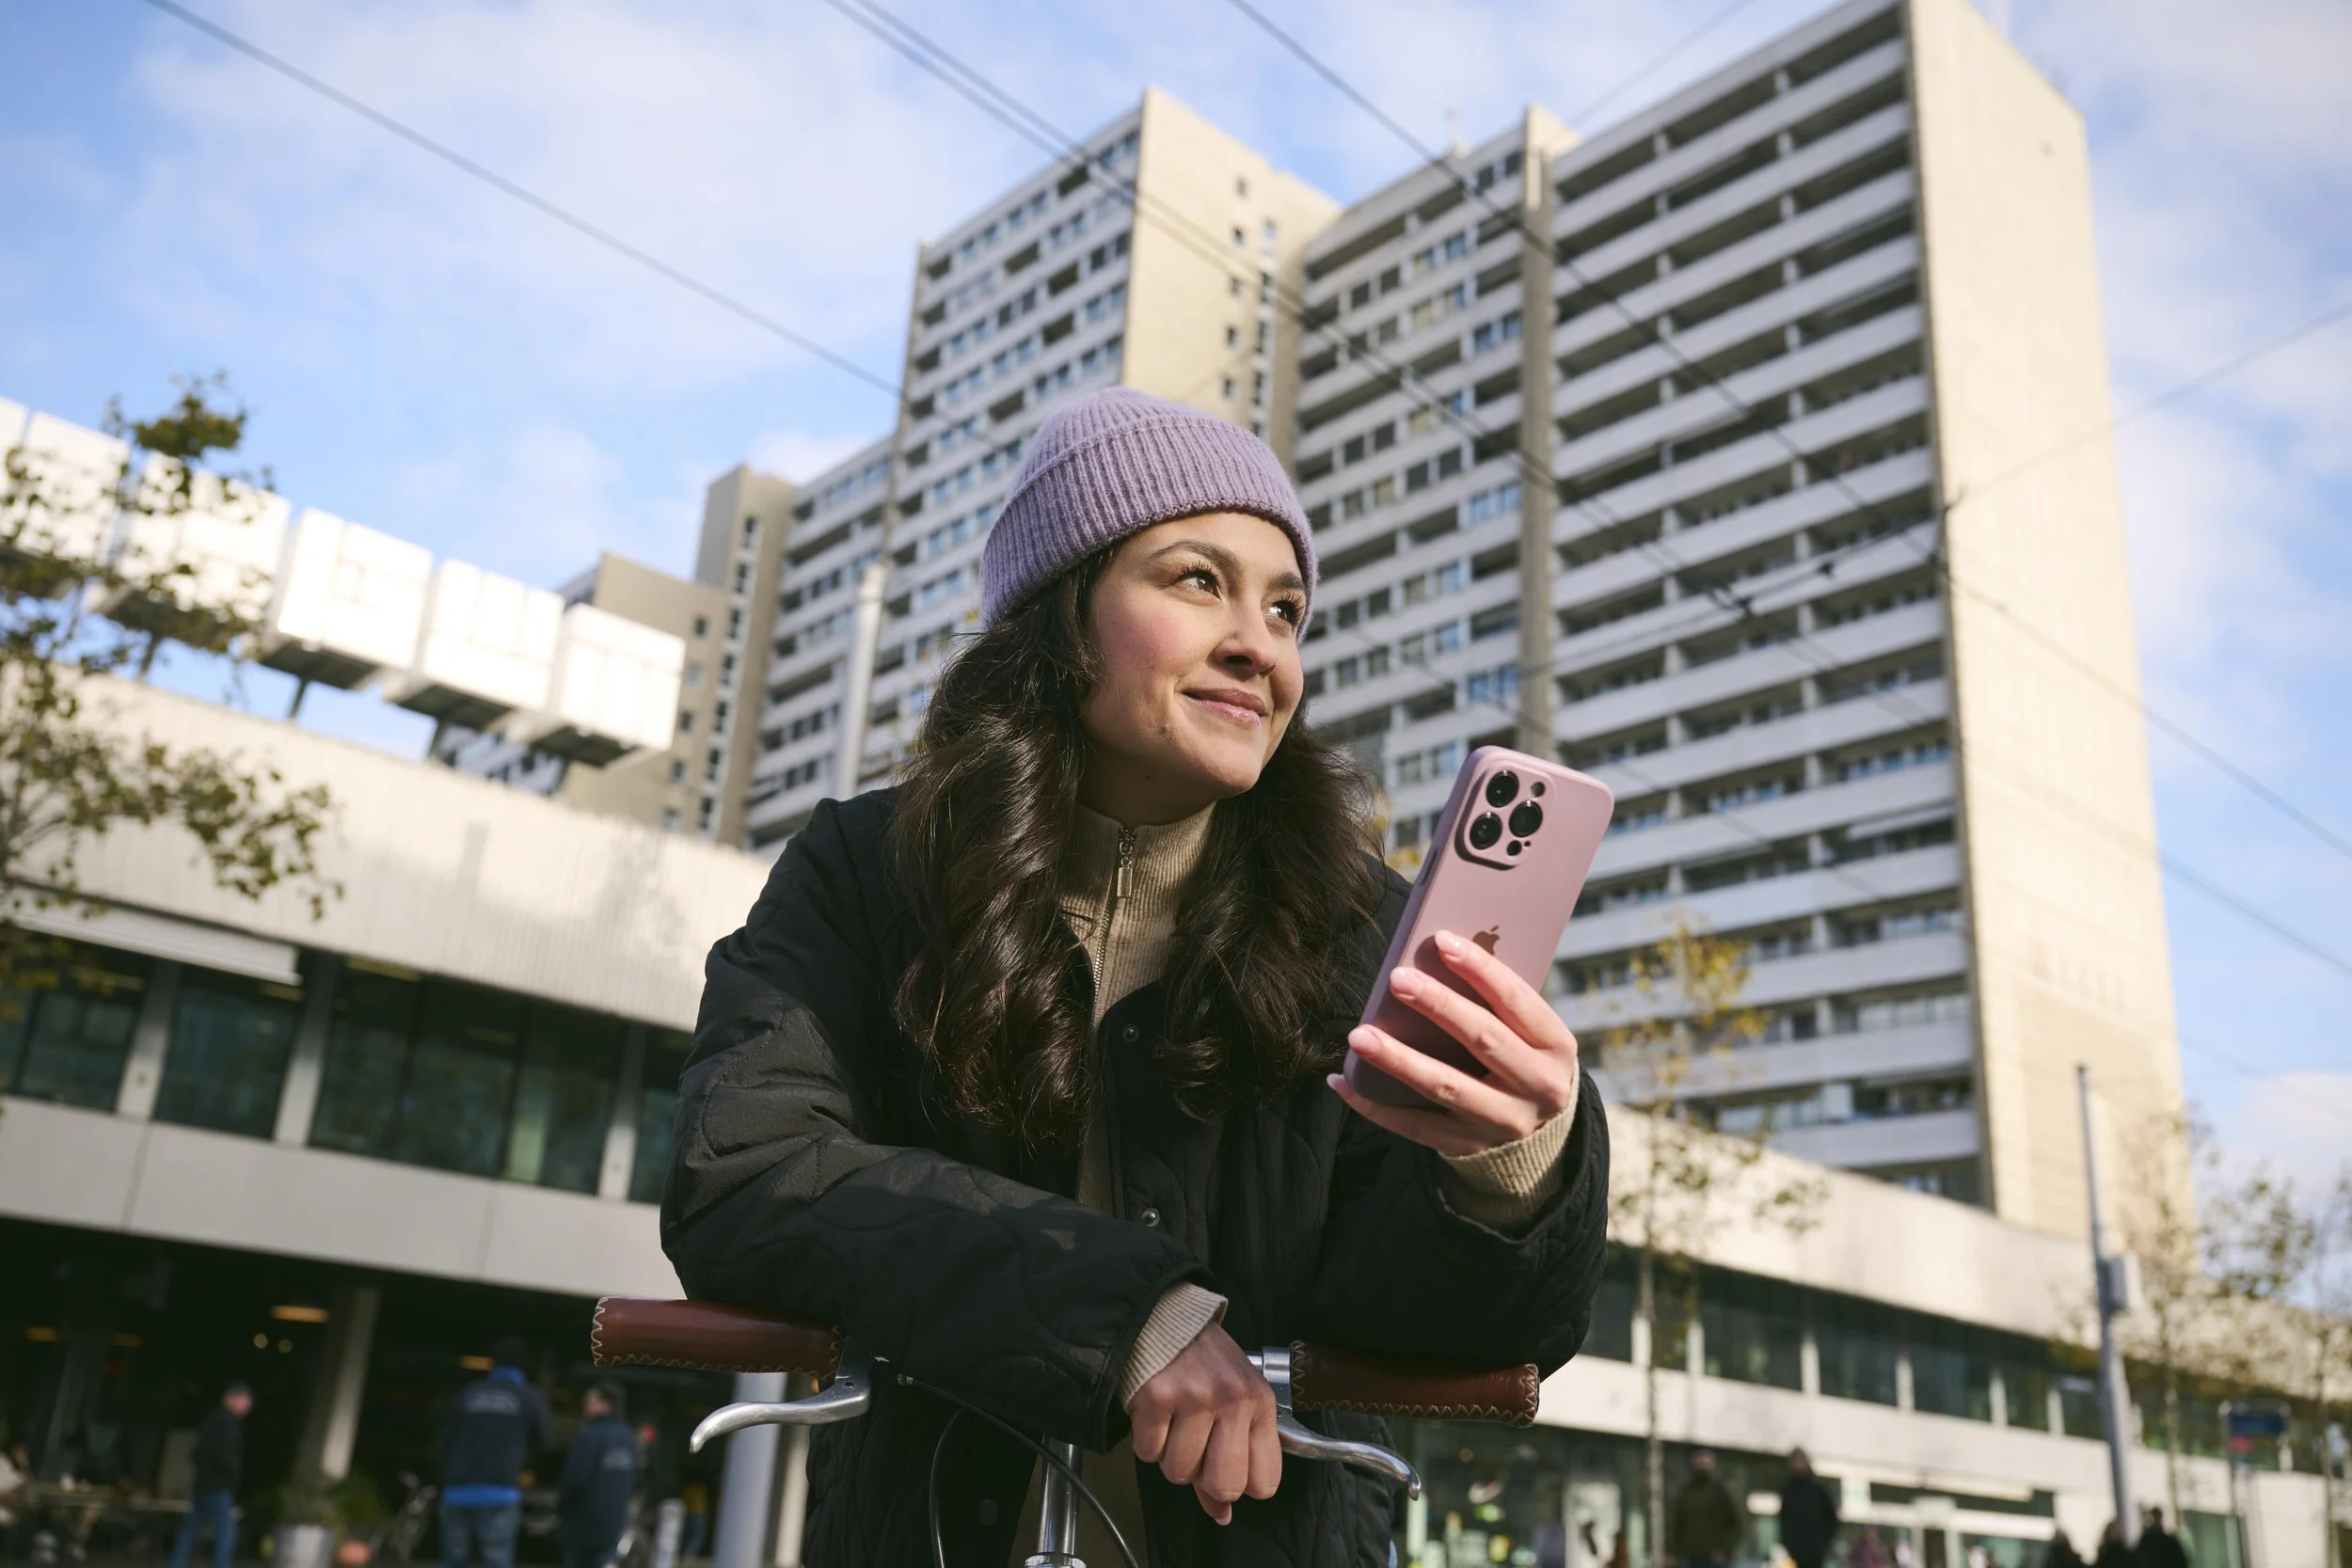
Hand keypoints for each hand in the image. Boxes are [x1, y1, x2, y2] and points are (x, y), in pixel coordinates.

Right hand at [1126, 1323, 1279, 1523]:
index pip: (1264, 1482)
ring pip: (1179, 1472)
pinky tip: (1155, 1412)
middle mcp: (1232, 1400)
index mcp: (1260, 1403)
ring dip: (1170, 1455)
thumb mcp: (1234, 1403)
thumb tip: (1222, 1516)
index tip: (1225, 1462)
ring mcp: (1194, 1398)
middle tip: (1195, 1444)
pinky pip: (1148, 1453)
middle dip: (1203, 1476)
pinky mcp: (1156, 1397)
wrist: (1164, 1318)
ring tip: (1174, 1420)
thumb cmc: (1204, 1365)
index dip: (1239, 1482)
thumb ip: (1232, 1461)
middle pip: (1225, 1485)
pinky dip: (1146, 1440)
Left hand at [1329, 928, 1580, 1156]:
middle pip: (1483, 1040)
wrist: (1543, 1136)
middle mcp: (1537, 1087)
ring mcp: (1503, 1122)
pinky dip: (1375, 1105)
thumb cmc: (1523, 1060)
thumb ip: (1496, 1004)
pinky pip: (1416, 1125)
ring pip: (1446, 1086)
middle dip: (1438, 1006)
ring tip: (1358, 1036)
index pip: (1517, 1000)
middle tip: (1397, 978)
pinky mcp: (1468, 1146)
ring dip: (1398, 1060)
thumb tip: (1436, 956)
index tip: (1441, 939)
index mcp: (1555, 1046)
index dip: (1480, 969)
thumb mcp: (1531, 1034)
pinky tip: (1343, 1081)